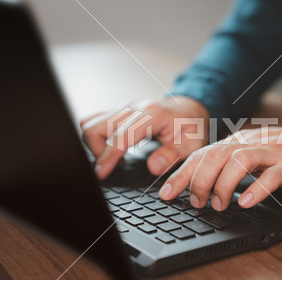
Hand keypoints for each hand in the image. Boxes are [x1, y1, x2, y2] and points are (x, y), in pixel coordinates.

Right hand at [81, 96, 209, 179]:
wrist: (190, 107)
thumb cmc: (191, 126)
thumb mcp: (191, 144)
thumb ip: (172, 155)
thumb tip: (153, 167)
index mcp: (151, 115)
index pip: (120, 136)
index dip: (108, 156)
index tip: (101, 174)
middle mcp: (133, 107)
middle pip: (95, 126)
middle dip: (96, 151)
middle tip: (110, 168)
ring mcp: (123, 107)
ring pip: (90, 123)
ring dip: (95, 144)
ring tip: (114, 160)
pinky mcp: (118, 111)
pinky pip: (95, 121)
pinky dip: (97, 138)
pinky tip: (114, 150)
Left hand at [159, 120, 281, 210]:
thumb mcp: (253, 155)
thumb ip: (230, 165)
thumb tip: (201, 185)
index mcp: (238, 142)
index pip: (202, 155)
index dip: (181, 174)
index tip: (166, 193)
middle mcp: (251, 143)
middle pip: (216, 155)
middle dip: (199, 180)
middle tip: (196, 202)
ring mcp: (272, 152)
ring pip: (240, 161)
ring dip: (224, 185)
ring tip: (219, 205)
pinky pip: (272, 175)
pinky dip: (257, 189)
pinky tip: (247, 202)